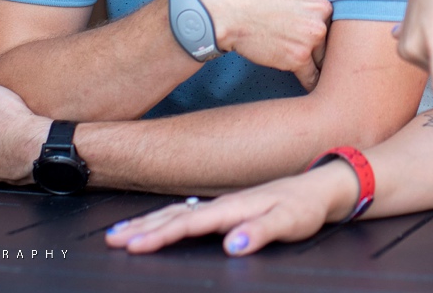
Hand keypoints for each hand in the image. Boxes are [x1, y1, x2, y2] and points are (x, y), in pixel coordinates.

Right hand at [105, 163, 356, 255]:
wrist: (322, 187)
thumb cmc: (306, 206)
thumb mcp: (290, 222)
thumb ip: (262, 232)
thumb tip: (232, 245)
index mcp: (234, 207)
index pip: (189, 222)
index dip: (159, 235)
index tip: (132, 246)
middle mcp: (224, 204)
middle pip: (174, 215)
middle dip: (142, 228)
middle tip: (111, 240)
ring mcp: (225, 204)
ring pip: (178, 212)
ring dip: (148, 222)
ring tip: (121, 232)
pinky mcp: (229, 208)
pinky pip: (188, 212)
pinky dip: (166, 217)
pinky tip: (156, 222)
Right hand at [197, 0, 331, 90]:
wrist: (221, 8)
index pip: (330, 8)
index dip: (321, 19)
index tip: (313, 28)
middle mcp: (321, 10)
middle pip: (332, 32)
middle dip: (322, 41)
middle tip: (314, 49)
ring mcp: (312, 35)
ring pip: (324, 55)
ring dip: (318, 62)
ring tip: (317, 70)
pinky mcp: (298, 57)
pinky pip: (313, 75)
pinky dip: (311, 82)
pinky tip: (312, 85)